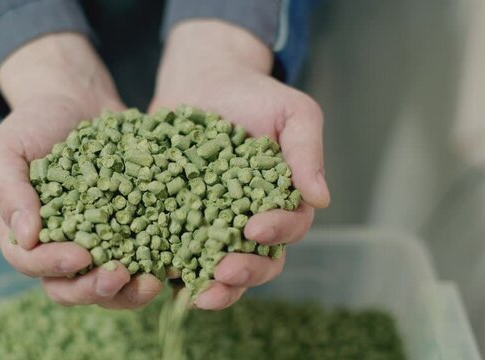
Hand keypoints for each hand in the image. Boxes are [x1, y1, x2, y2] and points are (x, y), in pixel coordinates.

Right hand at [0, 33, 161, 308]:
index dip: (54, 265)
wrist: (76, 102)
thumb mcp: (7, 149)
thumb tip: (25, 238)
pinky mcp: (127, 232)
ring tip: (152, 283)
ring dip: (128, 292)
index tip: (81, 255)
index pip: (31, 263)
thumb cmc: (33, 123)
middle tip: (119, 276)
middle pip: (70, 287)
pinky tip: (173, 264)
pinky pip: (140, 258)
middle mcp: (58, 246)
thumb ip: (8, 190)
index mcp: (23, 234)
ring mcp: (95, 243)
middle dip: (94, 288)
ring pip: (107, 284)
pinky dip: (155, 267)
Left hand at [150, 20, 329, 308]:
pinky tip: (162, 278)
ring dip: (213, 286)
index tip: (256, 228)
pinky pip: (178, 250)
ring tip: (198, 295)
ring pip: (219, 267)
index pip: (289, 227)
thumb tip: (321, 199)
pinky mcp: (178, 220)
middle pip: (258, 261)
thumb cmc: (254, 95)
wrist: (203, 81)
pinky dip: (173, 269)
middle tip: (226, 272)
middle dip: (245, 272)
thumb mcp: (293, 113)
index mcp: (282, 200)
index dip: (277, 233)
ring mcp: (213, 223)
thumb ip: (307, 152)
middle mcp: (250, 220)